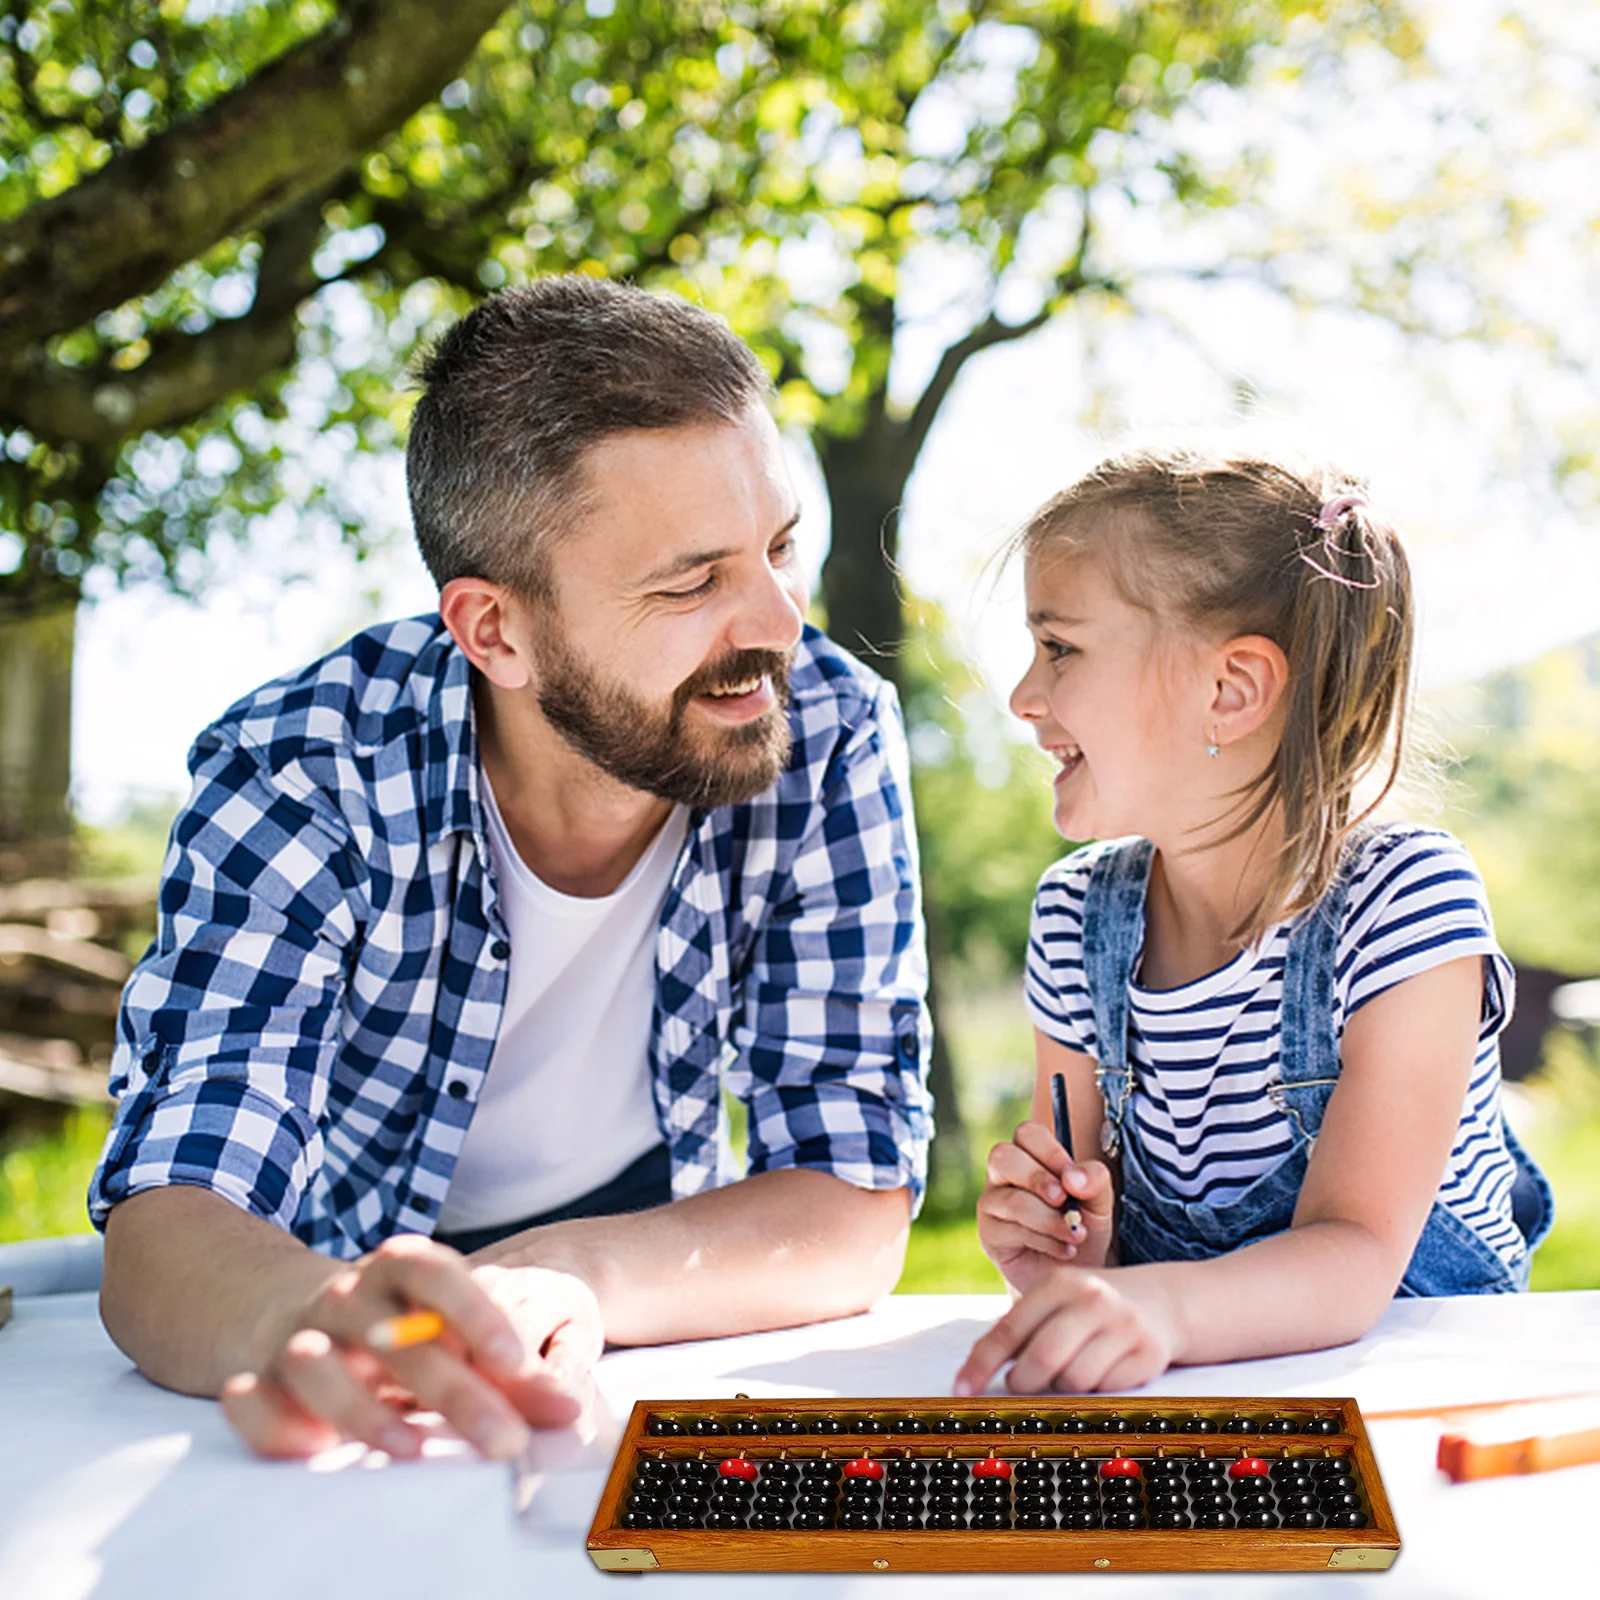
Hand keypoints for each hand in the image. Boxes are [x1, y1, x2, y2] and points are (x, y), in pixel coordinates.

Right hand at [219, 1235, 600, 1460]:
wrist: (287, 1305)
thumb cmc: (393, 1323)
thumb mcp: (450, 1330)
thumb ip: (508, 1371)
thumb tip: (566, 1410)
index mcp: (400, 1269)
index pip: (439, 1276)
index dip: (477, 1314)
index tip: (517, 1361)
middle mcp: (349, 1295)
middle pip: (399, 1339)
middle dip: (453, 1392)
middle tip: (504, 1440)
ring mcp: (300, 1334)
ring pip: (319, 1363)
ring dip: (363, 1407)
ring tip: (408, 1447)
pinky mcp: (258, 1377)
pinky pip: (252, 1400)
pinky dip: (274, 1422)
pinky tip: (313, 1447)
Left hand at [954, 1265, 1176, 1395]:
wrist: (1162, 1300)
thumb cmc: (1092, 1305)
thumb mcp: (1055, 1299)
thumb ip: (1020, 1328)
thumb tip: (976, 1371)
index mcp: (1059, 1282)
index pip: (1010, 1329)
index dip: (982, 1363)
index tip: (961, 1389)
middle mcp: (1092, 1299)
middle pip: (1042, 1360)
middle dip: (1023, 1384)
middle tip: (1020, 1386)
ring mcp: (1123, 1326)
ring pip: (1074, 1381)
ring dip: (1062, 1388)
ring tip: (1069, 1370)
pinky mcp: (1148, 1354)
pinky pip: (1106, 1391)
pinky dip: (1095, 1391)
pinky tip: (1102, 1371)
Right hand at [976, 1119, 1114, 1291]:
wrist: (1077, 1274)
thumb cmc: (1083, 1228)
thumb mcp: (1100, 1203)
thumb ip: (1094, 1181)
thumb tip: (1072, 1178)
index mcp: (1029, 1156)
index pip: (1026, 1133)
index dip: (1049, 1151)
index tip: (1073, 1178)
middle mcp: (1003, 1175)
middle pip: (1002, 1156)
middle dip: (1038, 1178)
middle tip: (1064, 1200)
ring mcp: (992, 1204)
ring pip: (1012, 1200)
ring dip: (1050, 1220)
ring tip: (1076, 1235)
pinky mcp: (989, 1235)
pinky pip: (1012, 1230)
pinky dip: (1046, 1241)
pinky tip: (1064, 1251)